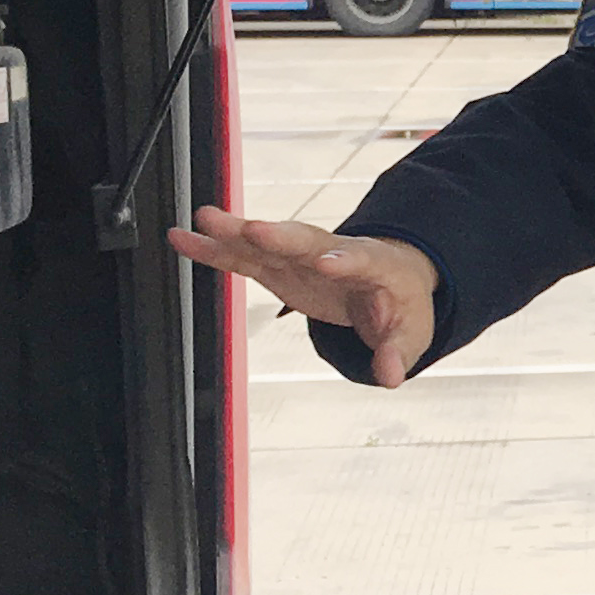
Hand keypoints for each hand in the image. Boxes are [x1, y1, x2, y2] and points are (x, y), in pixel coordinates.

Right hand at [167, 206, 440, 385]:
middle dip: (281, 237)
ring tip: (203, 218)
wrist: (390, 281)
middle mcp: (334, 253)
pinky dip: (215, 248)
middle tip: (255, 230)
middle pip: (308, 242)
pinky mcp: (278, 268)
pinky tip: (184, 238)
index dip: (344, 262)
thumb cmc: (401, 304)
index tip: (327, 264)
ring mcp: (302, 258)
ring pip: (268, 242)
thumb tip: (389, 375)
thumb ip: (397, 353)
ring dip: (237, 231)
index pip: (360, 261)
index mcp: (375, 266)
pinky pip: (243, 256)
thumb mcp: (411, 333)